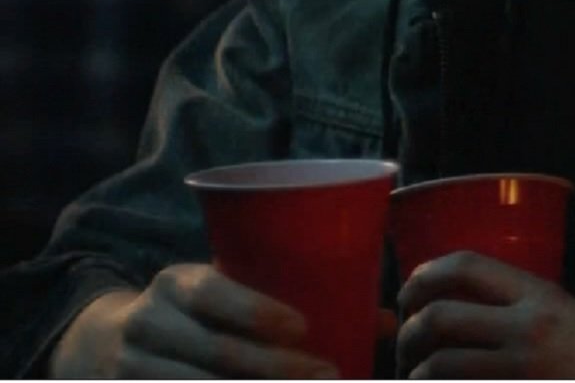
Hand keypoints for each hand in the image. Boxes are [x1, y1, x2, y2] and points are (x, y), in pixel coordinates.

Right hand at [50, 263, 336, 378]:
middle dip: (275, 368)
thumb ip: (293, 301)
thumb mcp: (227, 294)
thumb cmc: (200, 315)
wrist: (107, 346)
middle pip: (214, 352)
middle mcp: (147, 323)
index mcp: (176, 283)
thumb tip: (383, 320)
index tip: (304, 327)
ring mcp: (133, 370)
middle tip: (328, 375)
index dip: (256, 311)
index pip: (212, 294)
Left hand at [395, 252, 574, 377]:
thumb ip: (510, 301)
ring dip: (414, 373)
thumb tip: (442, 304)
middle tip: (403, 345)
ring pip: (438, 366)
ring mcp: (518, 371)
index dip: (424, 275)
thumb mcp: (559, 308)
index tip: (409, 292)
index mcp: (538, 296)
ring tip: (414, 376)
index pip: (466, 267)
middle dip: (407, 332)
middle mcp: (526, 329)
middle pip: (440, 317)